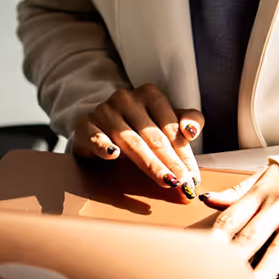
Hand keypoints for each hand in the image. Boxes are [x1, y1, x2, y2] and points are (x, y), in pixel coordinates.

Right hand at [71, 84, 203, 197]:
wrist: (98, 123)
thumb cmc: (139, 125)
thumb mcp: (166, 119)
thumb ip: (189, 120)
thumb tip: (191, 131)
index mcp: (149, 94)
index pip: (170, 126)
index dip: (184, 152)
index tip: (193, 176)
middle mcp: (126, 99)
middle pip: (153, 136)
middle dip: (170, 162)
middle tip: (183, 183)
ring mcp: (104, 111)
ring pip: (131, 141)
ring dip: (150, 163)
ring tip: (165, 179)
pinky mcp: (85, 125)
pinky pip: (95, 137)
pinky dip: (103, 145)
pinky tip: (113, 154)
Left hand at [200, 165, 278, 278]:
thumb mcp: (266, 174)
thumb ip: (237, 191)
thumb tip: (208, 200)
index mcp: (262, 192)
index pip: (233, 217)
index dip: (216, 237)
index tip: (201, 255)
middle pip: (252, 234)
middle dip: (234, 257)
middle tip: (219, 278)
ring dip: (266, 268)